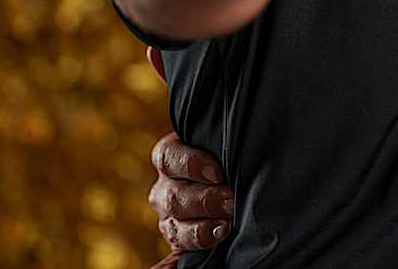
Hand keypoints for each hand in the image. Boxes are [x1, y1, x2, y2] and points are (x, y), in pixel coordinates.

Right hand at [149, 131, 230, 257]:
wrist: (232, 177)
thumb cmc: (231, 154)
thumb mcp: (222, 145)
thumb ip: (222, 142)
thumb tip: (227, 141)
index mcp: (169, 157)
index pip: (168, 158)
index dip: (192, 165)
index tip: (219, 172)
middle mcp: (164, 188)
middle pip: (173, 197)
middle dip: (205, 201)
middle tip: (231, 202)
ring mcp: (170, 217)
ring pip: (175, 228)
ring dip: (201, 230)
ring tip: (227, 226)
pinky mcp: (180, 239)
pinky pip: (175, 254)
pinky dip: (177, 260)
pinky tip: (191, 255)